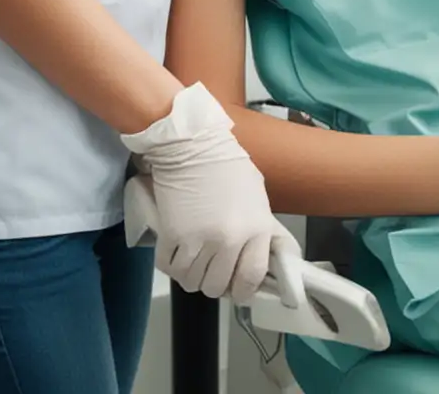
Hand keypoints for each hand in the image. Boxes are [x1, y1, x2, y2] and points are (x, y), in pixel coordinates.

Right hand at [121, 83, 302, 305]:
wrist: (194, 147)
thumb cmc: (229, 168)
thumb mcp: (258, 197)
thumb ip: (262, 231)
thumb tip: (270, 260)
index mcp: (256, 228)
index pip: (252, 278)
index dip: (244, 291)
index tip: (238, 290)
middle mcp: (229, 239)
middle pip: (217, 287)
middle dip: (213, 282)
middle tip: (211, 267)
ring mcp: (199, 240)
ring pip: (191, 282)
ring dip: (191, 274)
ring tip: (194, 255)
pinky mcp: (171, 236)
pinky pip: (169, 269)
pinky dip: (171, 264)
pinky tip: (177, 249)